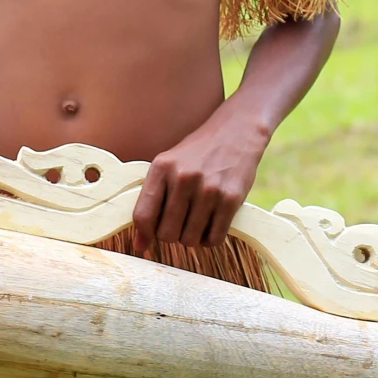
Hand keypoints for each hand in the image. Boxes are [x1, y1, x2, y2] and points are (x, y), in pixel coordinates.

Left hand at [131, 108, 266, 254]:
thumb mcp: (169, 166)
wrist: (237, 132)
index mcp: (162, 168)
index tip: (151, 235)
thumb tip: (140, 245)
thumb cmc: (197, 153)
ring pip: (190, 240)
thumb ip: (151, 201)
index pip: (143, 216)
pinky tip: (211, 223)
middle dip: (171, 235)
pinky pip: (214, 239)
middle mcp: (183, 178)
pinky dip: (210, 238)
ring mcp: (209, 189)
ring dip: (191, 237)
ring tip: (196, 221)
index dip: (145, 233)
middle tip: (179, 222)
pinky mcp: (231, 199)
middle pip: (166, 234)